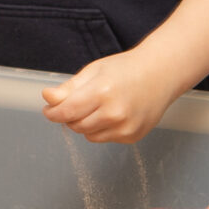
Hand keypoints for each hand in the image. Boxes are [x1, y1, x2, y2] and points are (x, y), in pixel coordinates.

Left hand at [43, 48, 180, 143]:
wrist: (159, 74)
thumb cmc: (126, 69)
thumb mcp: (94, 71)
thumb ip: (69, 88)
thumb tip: (48, 98)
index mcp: (102, 92)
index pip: (66, 112)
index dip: (53, 112)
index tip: (49, 110)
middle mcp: (114, 113)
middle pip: (76, 125)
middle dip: (70, 116)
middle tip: (78, 103)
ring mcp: (125, 127)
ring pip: (89, 135)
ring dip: (86, 124)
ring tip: (99, 106)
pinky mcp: (132, 136)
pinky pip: (105, 138)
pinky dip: (103, 129)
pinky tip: (114, 114)